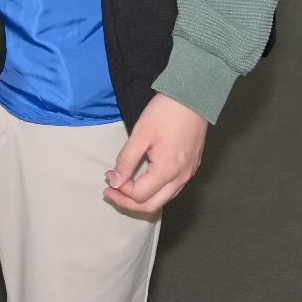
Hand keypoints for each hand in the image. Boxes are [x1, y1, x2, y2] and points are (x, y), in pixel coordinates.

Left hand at [104, 97, 206, 214]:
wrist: (193, 96)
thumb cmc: (165, 112)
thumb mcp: (140, 134)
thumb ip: (126, 160)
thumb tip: (115, 182)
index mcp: (167, 171)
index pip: (139, 195)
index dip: (120, 190)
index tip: (108, 176)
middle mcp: (181, 178)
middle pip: (151, 205)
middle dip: (127, 202)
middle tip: (111, 191)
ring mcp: (188, 173)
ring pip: (163, 199)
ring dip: (141, 198)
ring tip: (124, 188)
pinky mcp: (192, 167)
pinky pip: (172, 189)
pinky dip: (155, 191)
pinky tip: (144, 180)